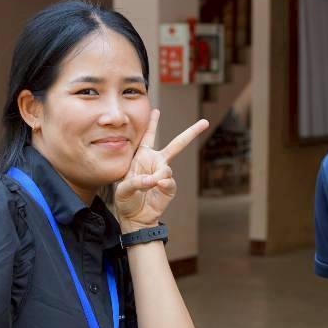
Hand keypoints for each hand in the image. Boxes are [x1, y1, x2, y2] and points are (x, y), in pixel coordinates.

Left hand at [113, 109, 208, 230]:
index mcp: (142, 158)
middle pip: (177, 145)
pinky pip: (169, 182)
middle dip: (191, 133)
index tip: (156, 110)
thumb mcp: (122, 189)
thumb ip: (135, 182)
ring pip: (167, 169)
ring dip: (158, 176)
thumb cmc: (125, 200)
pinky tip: (157, 185)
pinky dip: (163, 183)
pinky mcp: (169, 188)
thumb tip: (152, 180)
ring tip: (148, 184)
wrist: (134, 218)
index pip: (148, 137)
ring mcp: (164, 175)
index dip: (152, 124)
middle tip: (205, 122)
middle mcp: (155, 163)